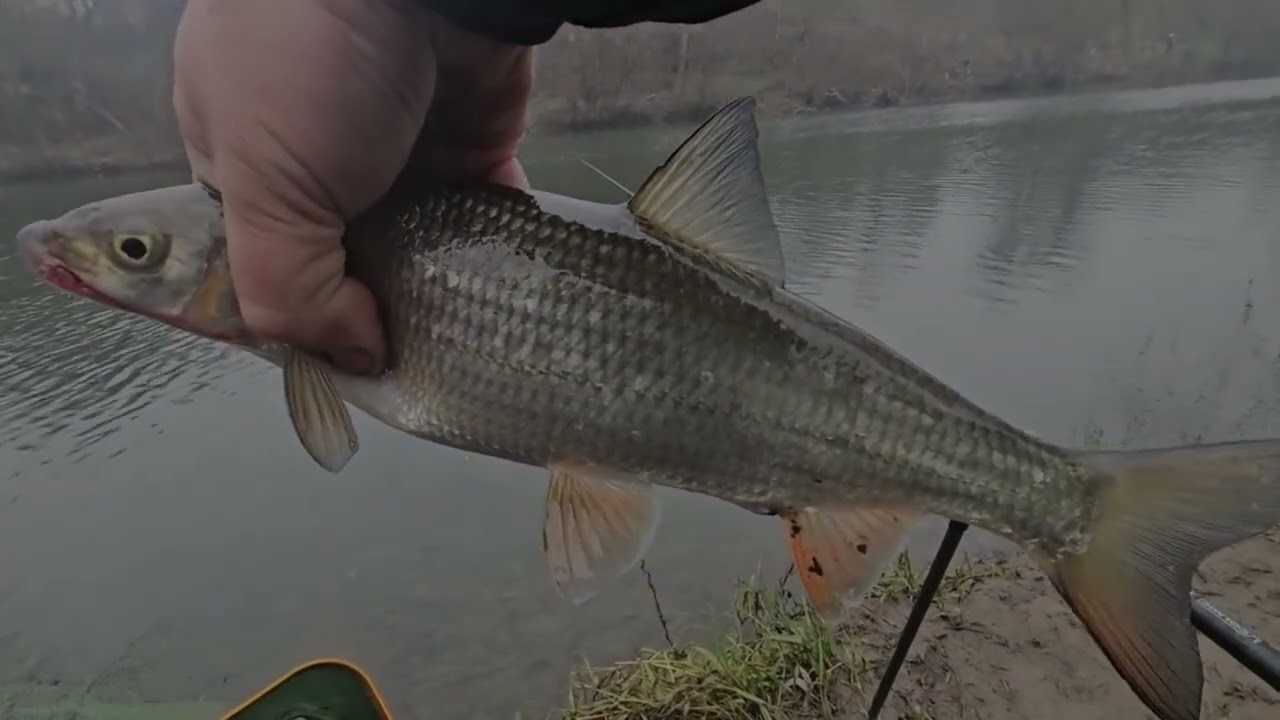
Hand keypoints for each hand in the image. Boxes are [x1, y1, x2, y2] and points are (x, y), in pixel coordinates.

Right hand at [173, 0, 531, 373]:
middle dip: (373, 315)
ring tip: (463, 349)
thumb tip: (354, 356)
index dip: (293, 319)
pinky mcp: (470, 143)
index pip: (259, 264)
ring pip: (421, 248)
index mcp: (242, 161)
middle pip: (345, 265)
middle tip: (410, 367)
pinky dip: (493, 256)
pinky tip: (504, 302)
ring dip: (438, 294)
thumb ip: (289, 294)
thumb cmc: (308, 69)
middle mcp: (320, 159)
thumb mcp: (263, 189)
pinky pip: (482, 217)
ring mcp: (399, 151)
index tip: (336, 370)